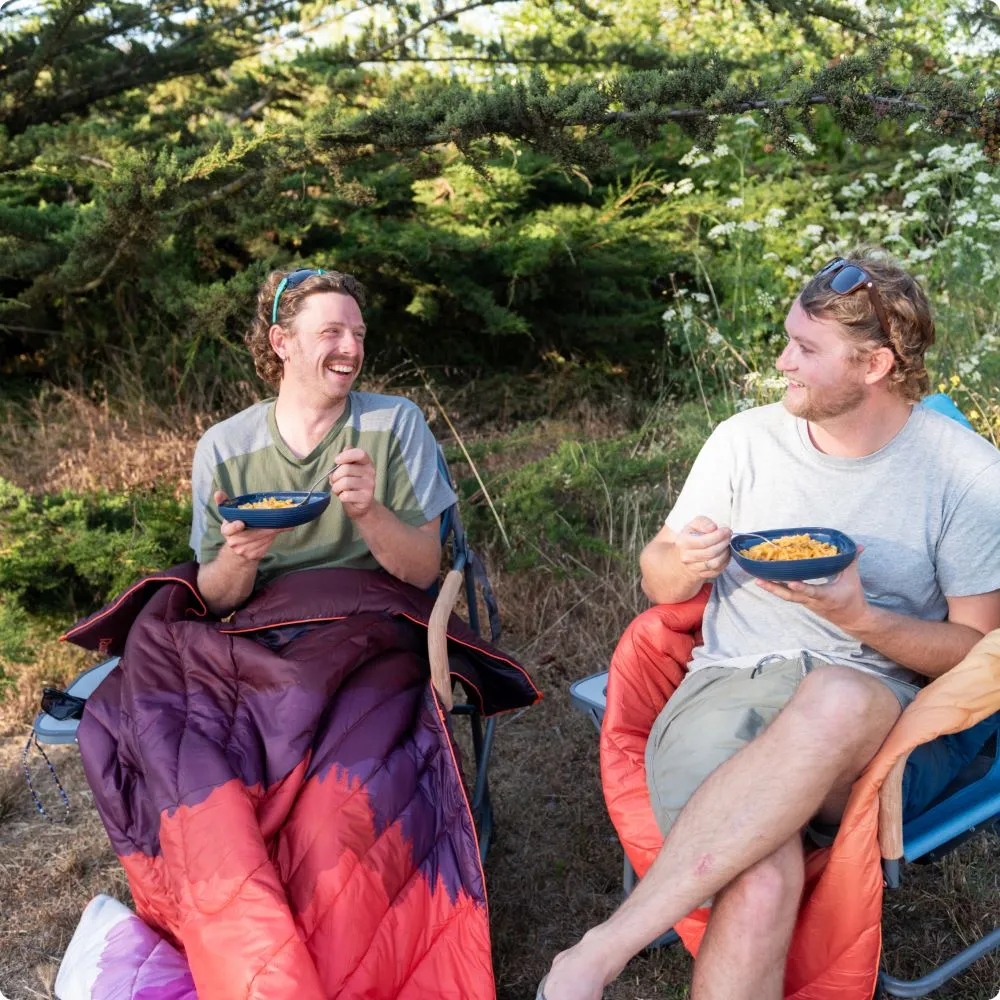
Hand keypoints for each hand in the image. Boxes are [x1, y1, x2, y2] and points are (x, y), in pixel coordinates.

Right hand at [215, 491, 290, 561]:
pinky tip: (281, 529)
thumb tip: (218, 492)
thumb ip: (224, 503)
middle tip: (279, 518)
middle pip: (253, 534)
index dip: (234, 527)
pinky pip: (267, 544)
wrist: (238, 551)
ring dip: (274, 530)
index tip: (241, 523)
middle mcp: (234, 542)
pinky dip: (275, 536)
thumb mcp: (228, 516)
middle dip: (267, 526)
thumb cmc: (235, 528)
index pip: (228, 530)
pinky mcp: (254, 555)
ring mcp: (244, 550)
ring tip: (284, 522)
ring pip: (262, 538)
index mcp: (227, 531)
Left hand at [330, 448, 375, 519]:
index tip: (336, 461)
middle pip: (346, 469)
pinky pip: (346, 495)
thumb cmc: (351, 484)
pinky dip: (341, 497)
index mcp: (367, 463)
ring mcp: (370, 485)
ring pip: (344, 483)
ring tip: (338, 490)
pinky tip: (344, 497)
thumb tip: (345, 450)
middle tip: (334, 482)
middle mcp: (371, 472)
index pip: (360, 453)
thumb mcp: (348, 470)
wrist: (360, 505)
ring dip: (336, 488)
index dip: (346, 455)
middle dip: (335, 476)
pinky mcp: (366, 498)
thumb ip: (346, 459)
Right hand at [676, 516, 732, 579]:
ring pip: (715, 563)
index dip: (718, 536)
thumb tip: (713, 528)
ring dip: (725, 554)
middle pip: (711, 552)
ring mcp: (693, 568)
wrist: (683, 554)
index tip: (726, 530)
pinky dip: (725, 562)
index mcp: (683, 542)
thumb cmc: (691, 537)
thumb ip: (703, 522)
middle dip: (724, 543)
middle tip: (729, 537)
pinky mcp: (701, 575)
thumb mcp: (694, 525)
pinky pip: (717, 571)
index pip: (704, 541)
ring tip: (727, 545)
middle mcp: (686, 557)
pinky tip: (725, 554)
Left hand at [755, 545, 870, 631]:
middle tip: (759, 580)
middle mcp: (813, 601)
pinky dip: (779, 589)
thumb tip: (858, 546)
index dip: (801, 588)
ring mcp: (807, 604)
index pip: (812, 592)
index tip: (791, 582)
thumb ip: (852, 561)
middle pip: (790, 596)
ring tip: (758, 579)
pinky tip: (769, 581)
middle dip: (774, 589)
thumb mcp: (853, 579)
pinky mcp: (804, 603)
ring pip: (787, 597)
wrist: (852, 619)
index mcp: (826, 596)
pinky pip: (789, 596)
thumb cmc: (853, 598)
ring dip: (772, 589)